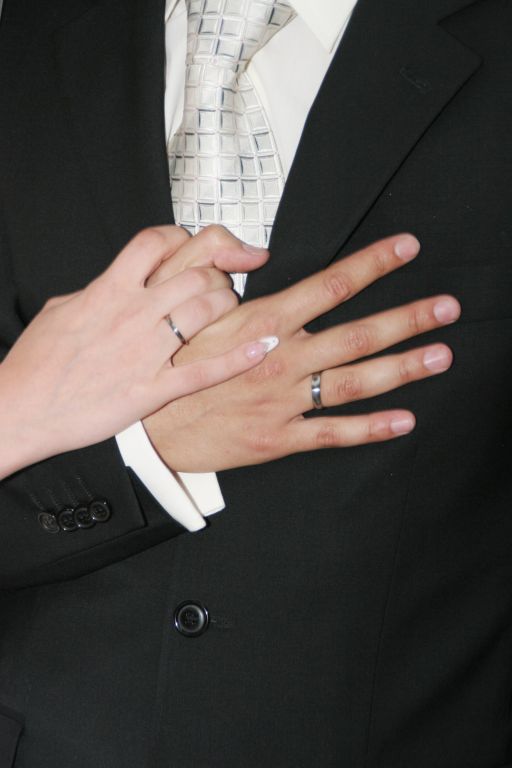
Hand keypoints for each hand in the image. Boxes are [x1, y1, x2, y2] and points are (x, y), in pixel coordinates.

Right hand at [0, 226, 273, 478]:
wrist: (21, 409)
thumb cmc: (36, 364)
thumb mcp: (60, 310)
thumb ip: (95, 291)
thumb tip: (115, 282)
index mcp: (108, 290)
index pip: (155, 242)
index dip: (184, 237)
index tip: (197, 246)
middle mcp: (131, 314)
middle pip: (194, 274)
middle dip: (218, 275)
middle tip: (224, 284)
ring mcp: (144, 352)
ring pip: (205, 311)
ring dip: (227, 306)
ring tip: (231, 310)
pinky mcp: (151, 389)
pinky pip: (204, 371)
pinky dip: (238, 357)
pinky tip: (261, 347)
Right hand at [143, 229, 459, 471]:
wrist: (149, 428)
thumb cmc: (172, 366)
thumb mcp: (187, 308)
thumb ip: (219, 271)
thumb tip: (255, 252)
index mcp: (263, 324)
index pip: (331, 285)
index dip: (373, 264)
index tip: (406, 248)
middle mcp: (282, 360)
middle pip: (357, 334)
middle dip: (407, 318)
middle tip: (447, 308)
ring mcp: (285, 401)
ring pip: (355, 382)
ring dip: (402, 367)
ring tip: (441, 355)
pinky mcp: (281, 437)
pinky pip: (333, 433)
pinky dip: (371, 428)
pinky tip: (404, 420)